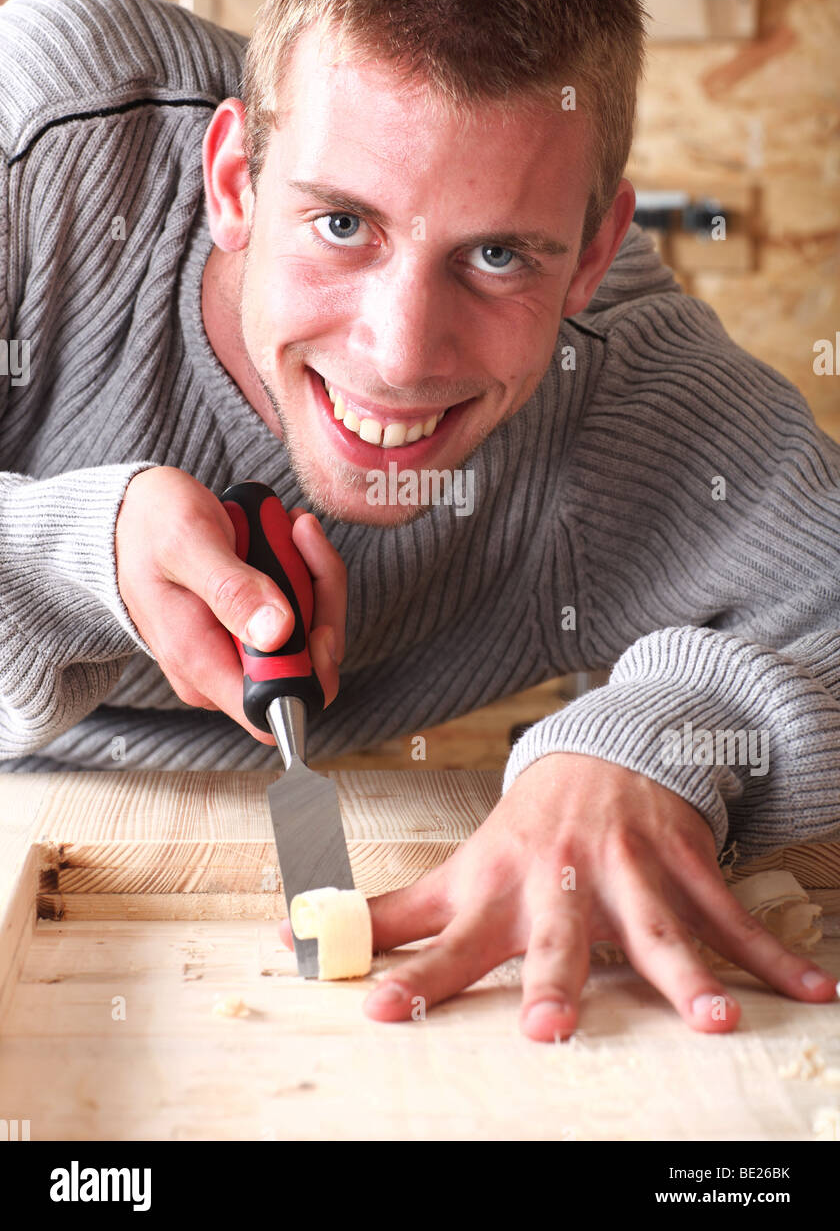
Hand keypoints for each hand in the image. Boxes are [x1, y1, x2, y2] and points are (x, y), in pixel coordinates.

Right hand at [115, 466, 345, 743]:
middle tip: (299, 536)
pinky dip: (306, 573)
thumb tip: (278, 635)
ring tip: (290, 527)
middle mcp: (221, 670)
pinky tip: (287, 536)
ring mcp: (238, 651)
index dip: (313, 670)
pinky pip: (302, 616)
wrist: (130, 512)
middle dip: (320, 598)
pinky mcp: (251, 630)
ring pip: (313, 637)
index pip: (278, 711)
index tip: (315, 607)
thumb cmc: (150, 525)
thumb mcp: (187, 545)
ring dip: (315, 576)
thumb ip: (231, 590)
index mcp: (200, 663)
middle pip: (308, 669)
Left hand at [280, 752, 836, 1038]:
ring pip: (657, 925)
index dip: (414, 977)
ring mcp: (626, 870)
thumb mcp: (456, 868)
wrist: (600, 753)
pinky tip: (813, 990)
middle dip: (554, 977)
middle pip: (557, 936)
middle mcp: (559, 882)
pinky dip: (772, 955)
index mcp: (497, 888)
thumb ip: (385, 916)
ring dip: (687, 972)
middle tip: (546, 1026)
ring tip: (712, 1019)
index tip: (381, 1012)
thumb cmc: (521, 832)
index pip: (447, 941)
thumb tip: (292, 941)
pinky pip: (730, 913)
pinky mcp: (682, 863)